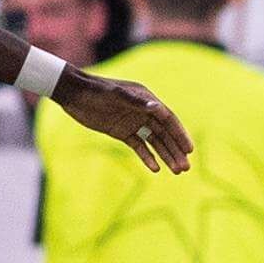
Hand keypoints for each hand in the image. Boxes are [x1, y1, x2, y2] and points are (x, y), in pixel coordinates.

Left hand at [53, 71, 194, 171]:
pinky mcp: (122, 132)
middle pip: (165, 134)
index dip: (180, 134)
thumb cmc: (96, 91)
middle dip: (176, 150)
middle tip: (185, 168)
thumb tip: (159, 109)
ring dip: (166, 156)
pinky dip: (147, 157)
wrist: (74, 94)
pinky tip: (155, 169)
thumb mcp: (116, 95)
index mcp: (146, 100)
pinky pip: (139, 146)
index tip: (189, 149)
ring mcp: (133, 122)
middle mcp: (144, 111)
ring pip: (154, 142)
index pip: (168, 120)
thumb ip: (137, 102)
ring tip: (177, 171)